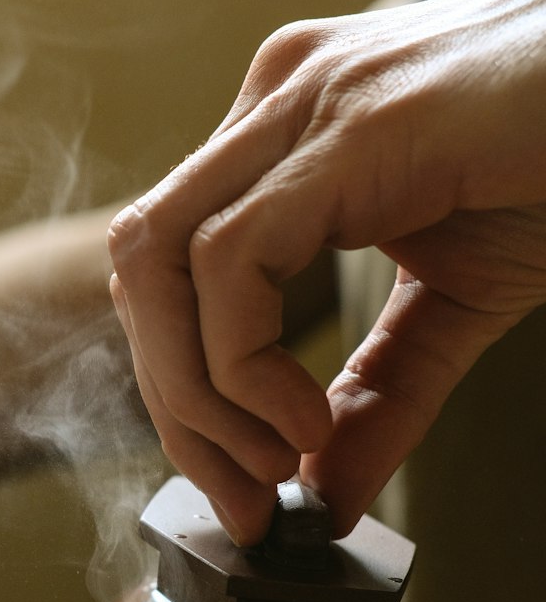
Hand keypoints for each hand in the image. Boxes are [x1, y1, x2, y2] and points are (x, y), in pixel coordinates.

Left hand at [108, 0, 545, 541]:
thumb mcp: (455, 303)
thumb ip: (380, 396)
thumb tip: (322, 496)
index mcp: (284, 134)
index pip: (169, 269)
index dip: (181, 390)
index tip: (238, 487)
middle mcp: (275, 101)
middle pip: (145, 268)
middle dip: (175, 405)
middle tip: (241, 500)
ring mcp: (305, 101)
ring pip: (162, 259)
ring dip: (197, 393)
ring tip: (273, 465)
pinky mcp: (351, 126)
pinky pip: (232, 258)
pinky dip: (242, 360)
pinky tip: (303, 417)